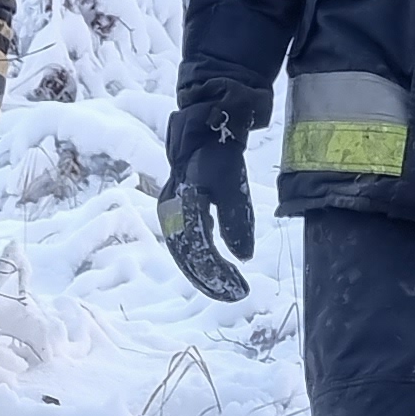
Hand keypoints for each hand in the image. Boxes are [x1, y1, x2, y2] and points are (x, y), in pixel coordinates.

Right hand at [157, 94, 256, 300]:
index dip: (218, 275)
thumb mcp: (231, 180)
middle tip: (236, 293)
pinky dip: (202, 257)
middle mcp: (171, 212)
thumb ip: (237, 218)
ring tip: (228, 284)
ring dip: (206, 272)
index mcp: (182, 205)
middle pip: (188, 258)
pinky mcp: (177, 210)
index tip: (240, 288)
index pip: (199, 251)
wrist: (202, 123)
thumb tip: (244, 255)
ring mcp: (171, 211)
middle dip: (211, 279)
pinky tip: (219, 264)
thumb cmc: (217, 148)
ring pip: (185, 253)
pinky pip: (187, 242)